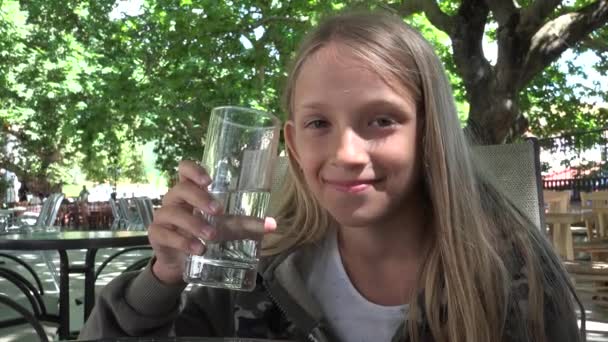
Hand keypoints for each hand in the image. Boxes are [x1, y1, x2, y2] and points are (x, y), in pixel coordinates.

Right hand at [148, 160, 276, 284]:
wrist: (182, 262)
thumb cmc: (205, 234)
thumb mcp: (227, 228)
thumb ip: (247, 225)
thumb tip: (273, 225)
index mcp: (190, 190)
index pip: (184, 169)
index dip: (194, 170)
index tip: (209, 180)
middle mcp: (174, 199)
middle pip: (181, 189)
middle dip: (200, 199)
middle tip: (218, 211)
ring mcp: (163, 216)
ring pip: (173, 213)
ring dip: (193, 224)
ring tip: (211, 238)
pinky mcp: (157, 234)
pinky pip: (164, 233)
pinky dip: (182, 241)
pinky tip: (197, 249)